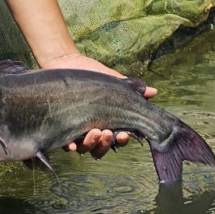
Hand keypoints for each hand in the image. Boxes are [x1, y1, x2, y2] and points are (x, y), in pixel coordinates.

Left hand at [40, 52, 156, 157]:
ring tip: (94, 132)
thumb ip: (131, 89)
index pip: (117, 139)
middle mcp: (92, 130)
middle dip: (106, 144)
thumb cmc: (92, 75)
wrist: (67, 64)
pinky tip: (72, 144)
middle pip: (101, 149)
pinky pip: (65, 144)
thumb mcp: (113, 82)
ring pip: (85, 149)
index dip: (121, 141)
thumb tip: (153, 92)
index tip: (123, 135)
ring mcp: (76, 131)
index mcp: (107, 123)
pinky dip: (70, 146)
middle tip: (107, 133)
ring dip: (91, 144)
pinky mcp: (61, 128)